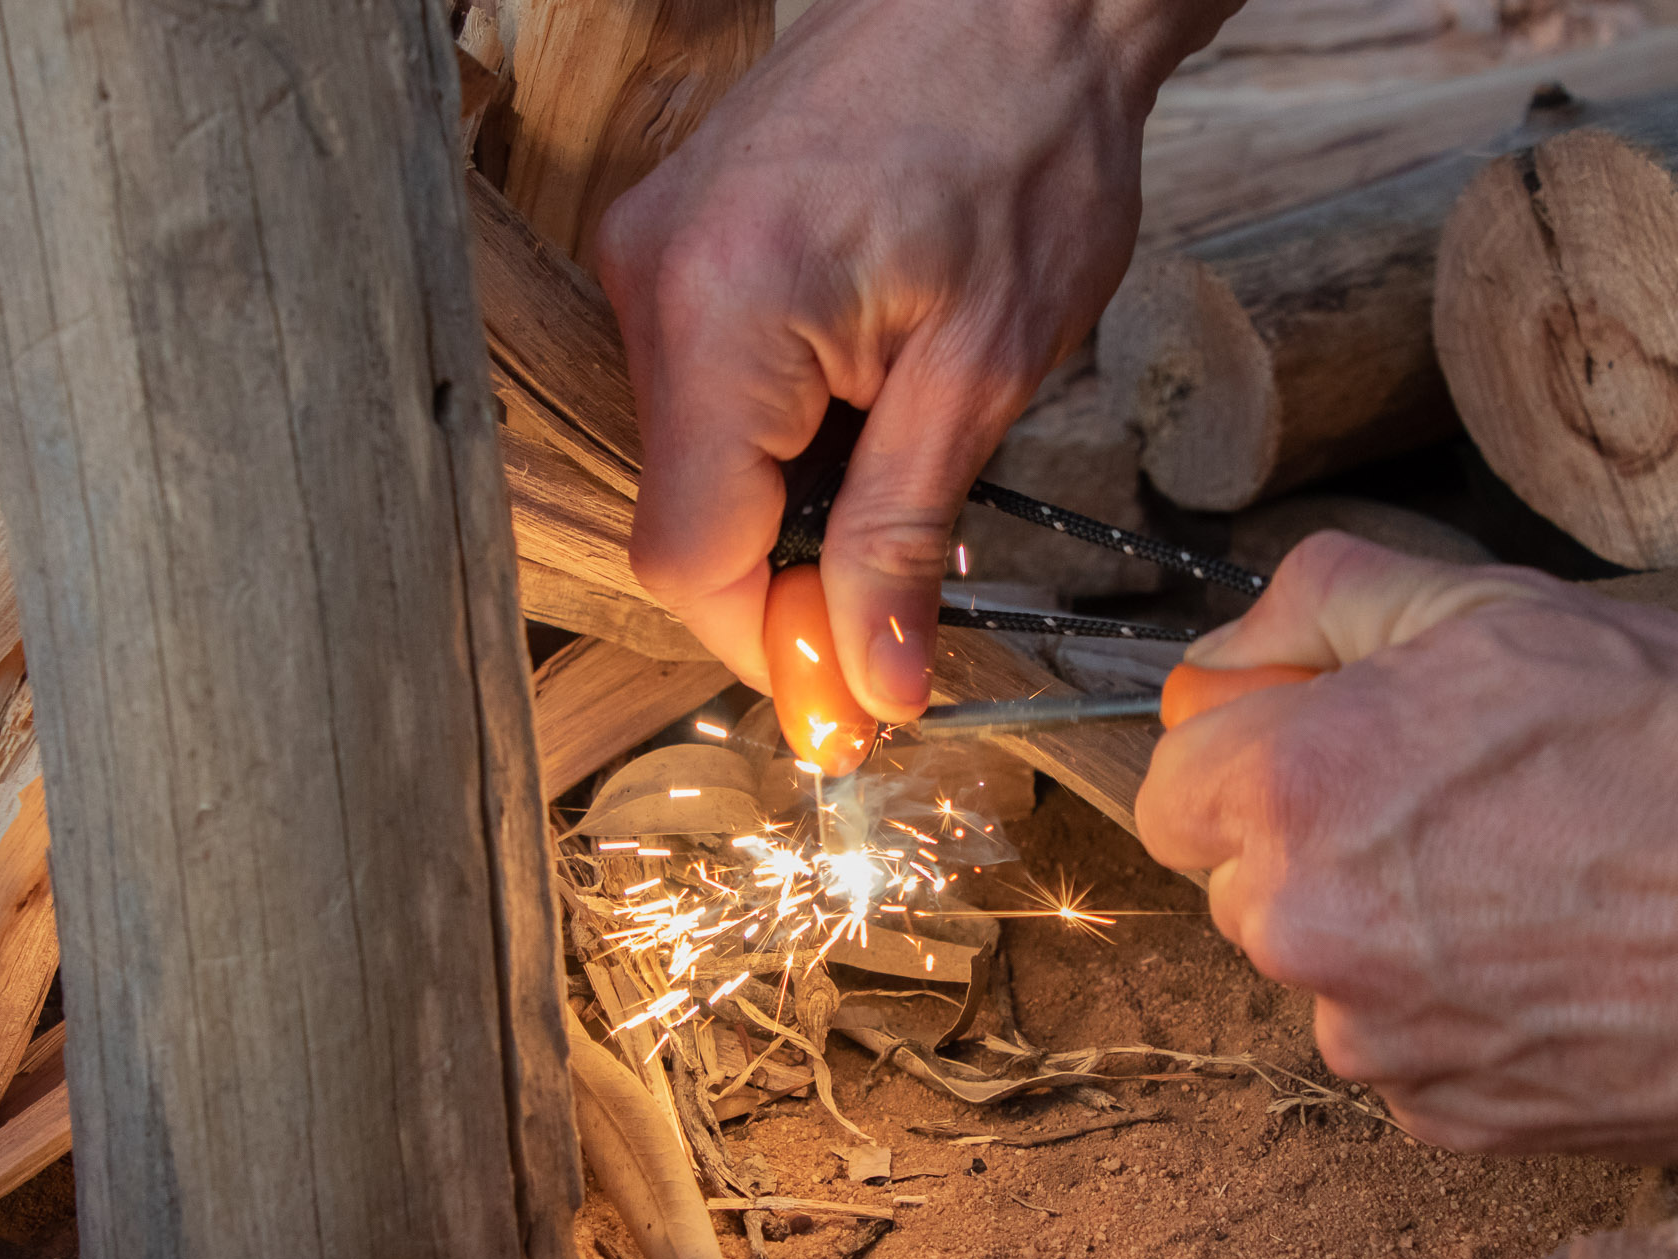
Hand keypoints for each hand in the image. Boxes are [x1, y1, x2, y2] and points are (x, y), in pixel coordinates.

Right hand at [598, 0, 1230, 720]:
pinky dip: (787, 438)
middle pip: (690, 518)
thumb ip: (907, 535)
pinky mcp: (679, 242)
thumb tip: (871, 682)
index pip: (691, 558)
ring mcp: (653, 254)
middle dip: (796, 582)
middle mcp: (651, 280)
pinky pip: (710, 394)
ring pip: (701, 463)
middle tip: (910, 598)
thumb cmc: (1027, 145)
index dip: (774, 648)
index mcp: (722, 314)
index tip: (858, 695)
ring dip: (799, 506)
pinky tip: (872, 408)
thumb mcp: (986, 371)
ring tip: (911, 461)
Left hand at [1137, 532, 1677, 1158]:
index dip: (1249, 754)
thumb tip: (1226, 659)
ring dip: (1390, 930)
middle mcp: (1306, 932)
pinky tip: (1559, 963)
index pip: (1172, 789)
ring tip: (1538, 883)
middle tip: (1462, 801)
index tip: (1327, 741)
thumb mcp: (1500, 606)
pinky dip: (1455, 1013)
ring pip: (1329, 972)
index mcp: (1296, 793)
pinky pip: (1406, 1052)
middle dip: (1317, 839)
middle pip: (1246, 883)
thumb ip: (1325, 608)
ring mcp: (1376, 1044)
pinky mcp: (1448, 1124)